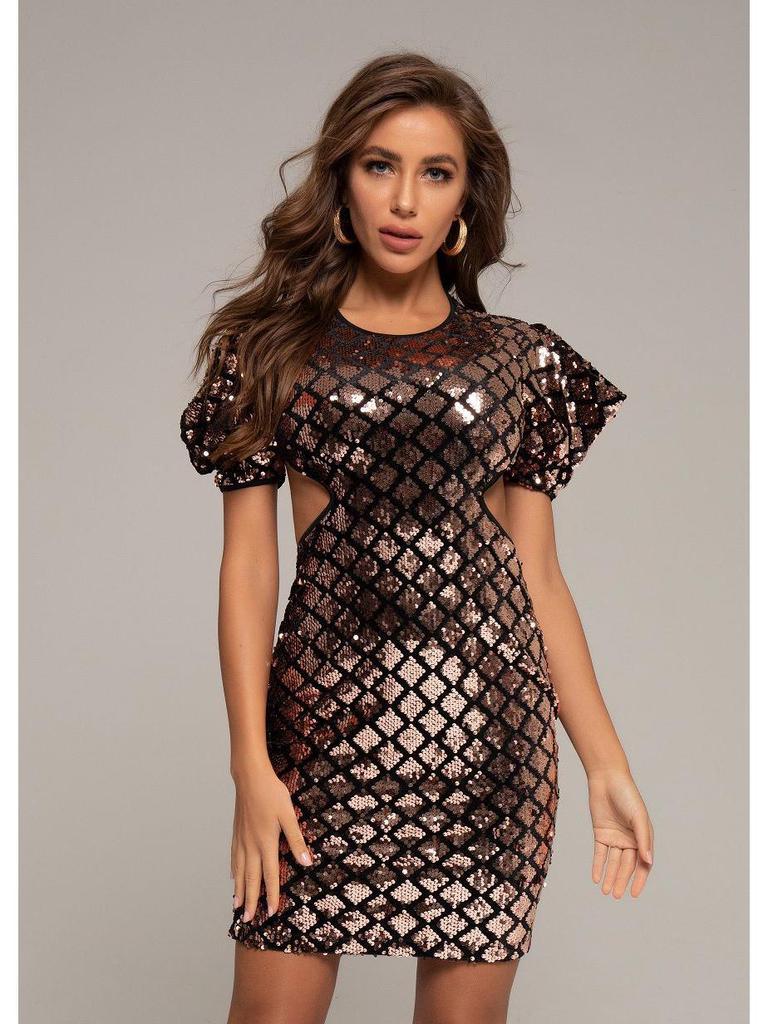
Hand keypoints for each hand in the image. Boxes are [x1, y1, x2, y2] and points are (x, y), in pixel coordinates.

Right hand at [230, 760, 313, 922]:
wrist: (250, 777)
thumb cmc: (272, 793)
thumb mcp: (289, 815)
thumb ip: (296, 840)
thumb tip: (306, 862)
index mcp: (266, 843)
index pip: (270, 875)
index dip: (271, 895)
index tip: (271, 913)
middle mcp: (251, 845)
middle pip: (251, 878)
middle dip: (250, 900)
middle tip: (248, 920)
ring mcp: (242, 839)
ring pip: (239, 870)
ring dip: (239, 889)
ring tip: (236, 906)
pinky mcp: (237, 832)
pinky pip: (234, 857)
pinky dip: (233, 870)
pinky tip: (232, 876)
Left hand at [587, 767, 653, 897]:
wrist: (607, 778)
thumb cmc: (627, 795)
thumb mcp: (637, 817)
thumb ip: (643, 840)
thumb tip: (648, 862)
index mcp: (643, 837)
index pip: (642, 864)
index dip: (639, 880)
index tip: (634, 894)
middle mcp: (630, 840)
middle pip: (626, 865)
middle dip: (621, 881)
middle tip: (615, 896)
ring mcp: (615, 837)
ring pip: (613, 862)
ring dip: (609, 876)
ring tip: (605, 892)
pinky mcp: (601, 833)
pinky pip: (600, 853)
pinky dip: (598, 865)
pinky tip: (596, 877)